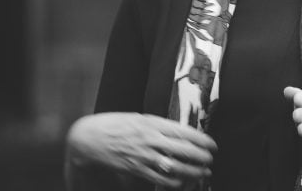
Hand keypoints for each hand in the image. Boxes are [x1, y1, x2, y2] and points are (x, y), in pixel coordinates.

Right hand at [66, 112, 216, 188]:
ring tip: (203, 173)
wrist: (89, 138)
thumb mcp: (139, 118)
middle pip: (184, 151)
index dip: (202, 140)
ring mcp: (143, 156)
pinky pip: (160, 179)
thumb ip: (159, 125)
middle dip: (202, 157)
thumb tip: (180, 131)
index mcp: (152, 123)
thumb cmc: (115, 124)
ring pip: (175, 168)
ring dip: (193, 172)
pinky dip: (175, 183)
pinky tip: (182, 182)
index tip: (212, 145)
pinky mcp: (136, 170)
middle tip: (210, 160)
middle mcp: (150, 140)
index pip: (185, 132)